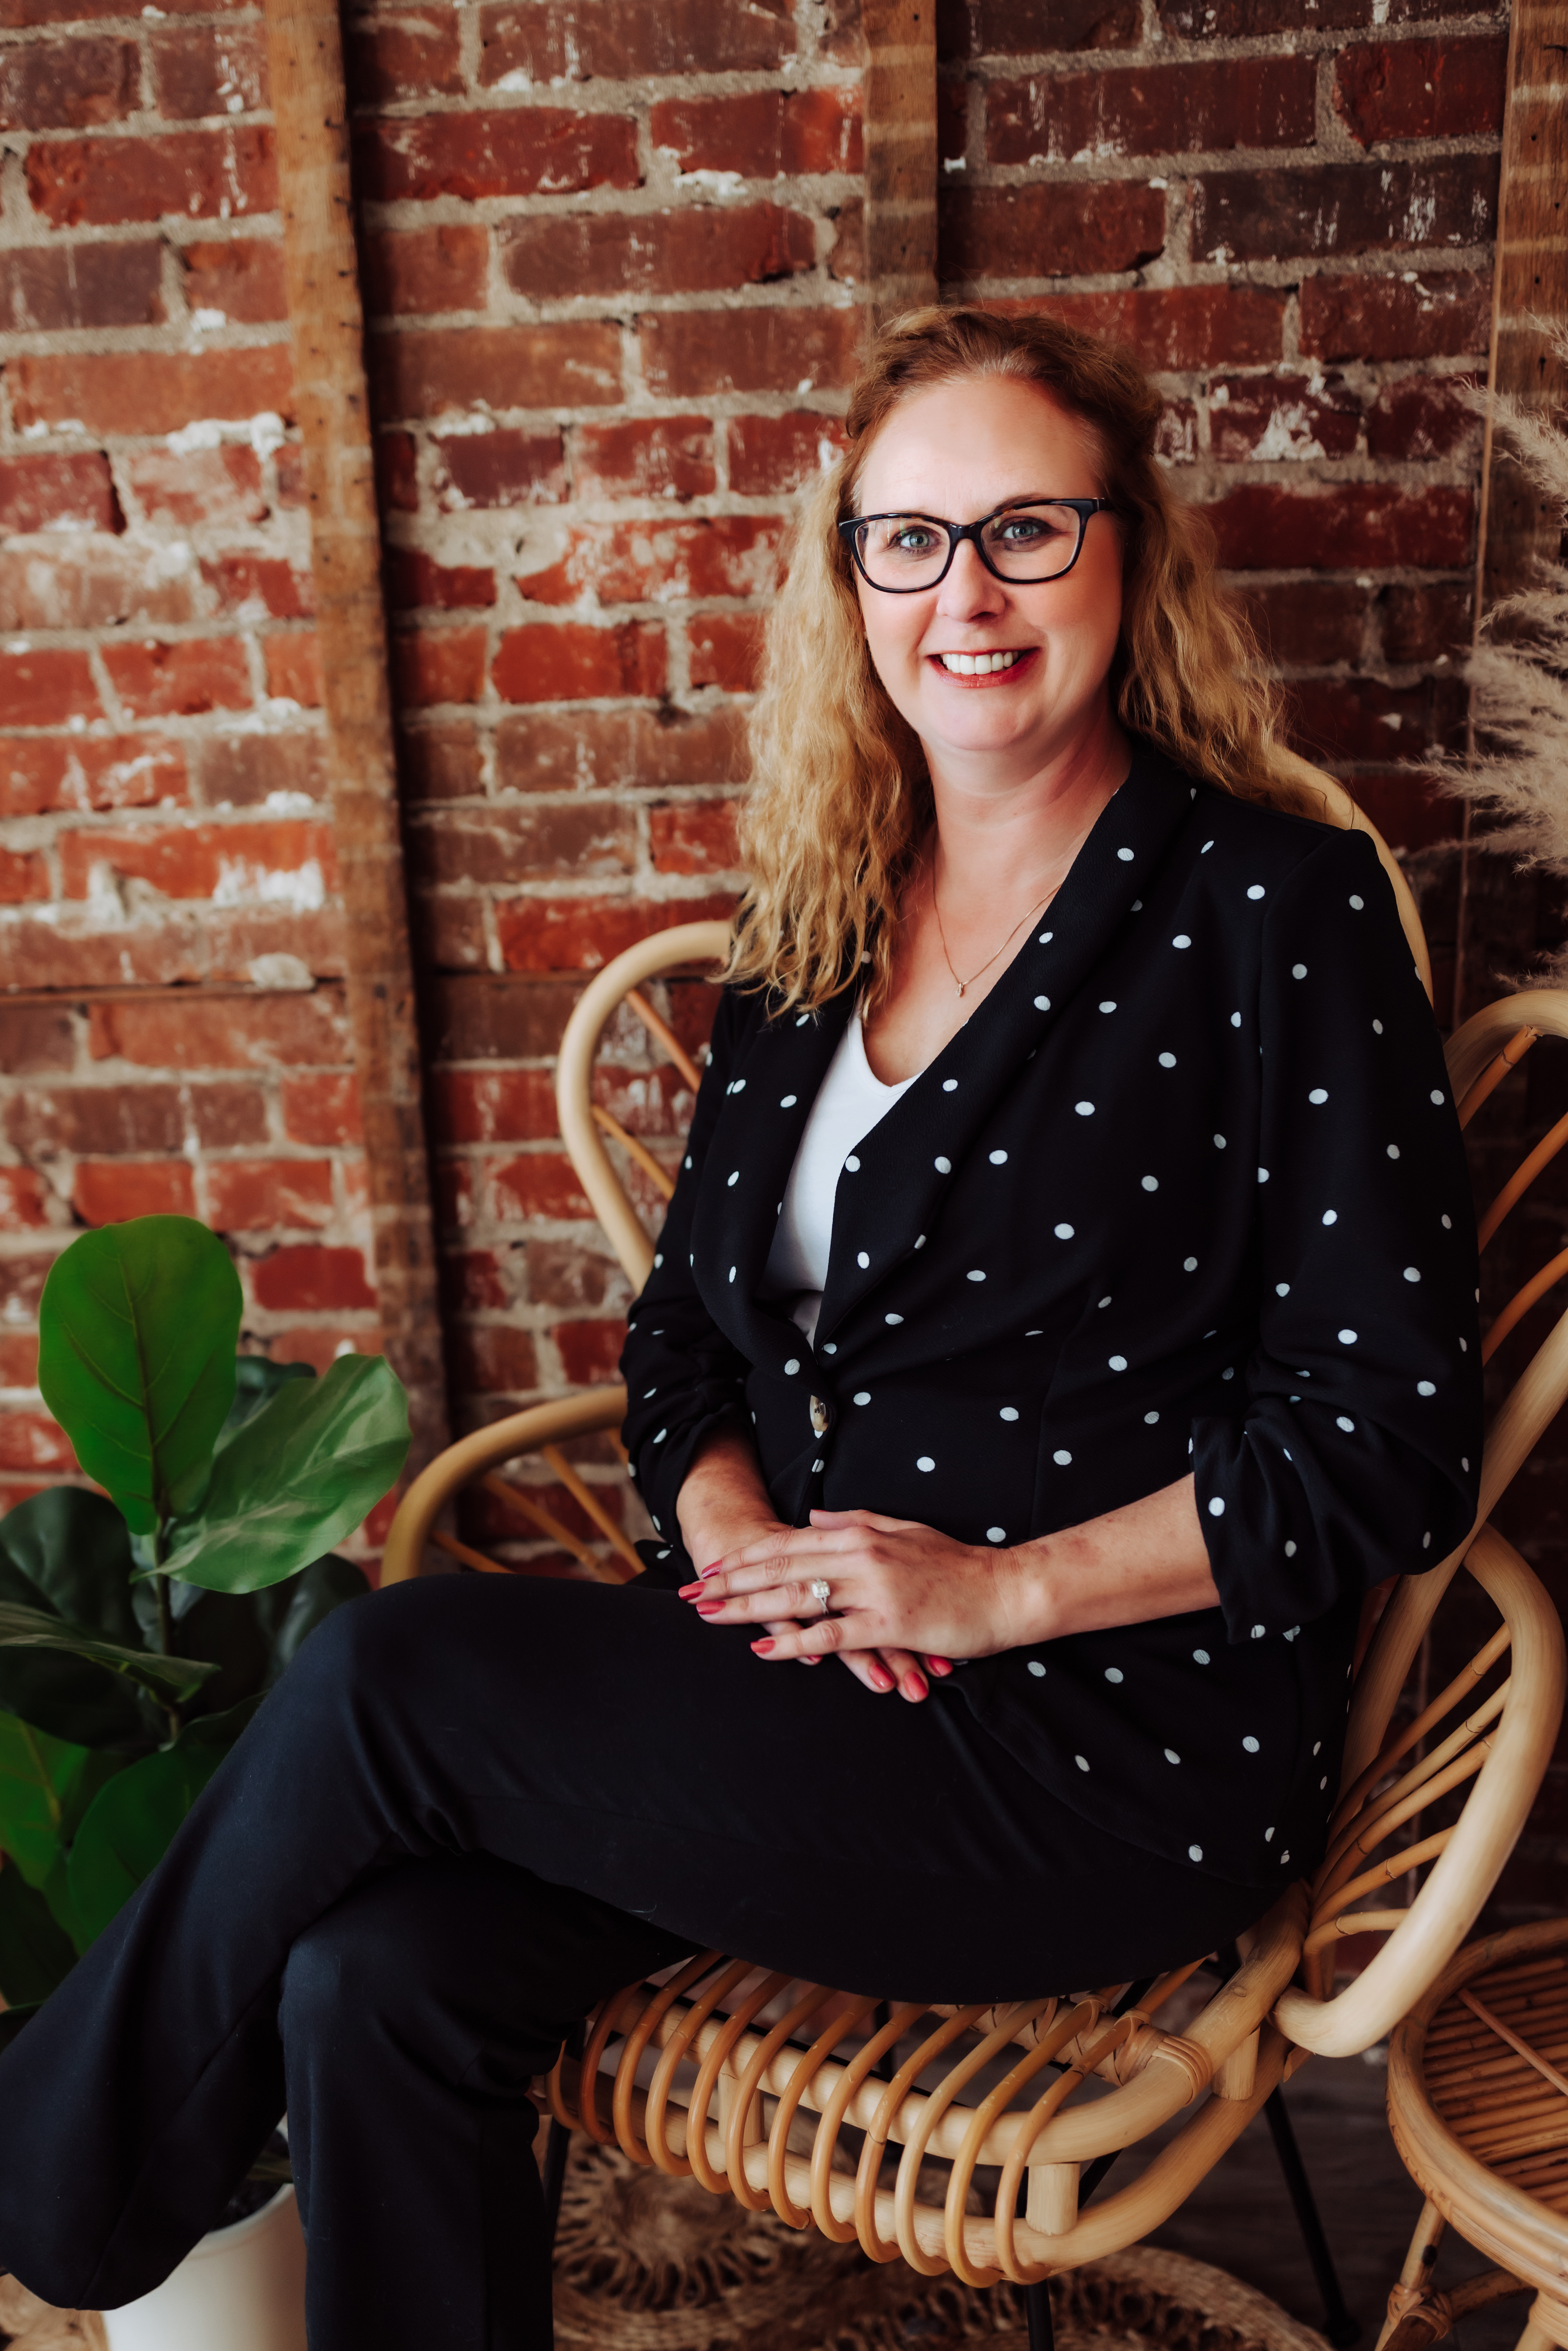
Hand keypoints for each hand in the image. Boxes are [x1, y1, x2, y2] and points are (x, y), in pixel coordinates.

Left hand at [679, 1508, 1024, 1702]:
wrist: (1004, 1590)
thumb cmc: (956, 1564)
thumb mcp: (903, 1530)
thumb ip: (856, 1522)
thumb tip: (816, 1516)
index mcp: (860, 1534)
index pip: (788, 1544)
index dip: (746, 1556)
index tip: (712, 1568)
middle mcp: (860, 1556)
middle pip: (780, 1568)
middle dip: (731, 1581)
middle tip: (691, 1592)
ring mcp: (873, 1591)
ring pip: (796, 1599)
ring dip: (747, 1609)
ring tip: (710, 1616)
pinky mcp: (888, 1624)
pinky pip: (831, 1636)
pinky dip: (794, 1643)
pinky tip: (764, 1651)